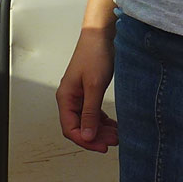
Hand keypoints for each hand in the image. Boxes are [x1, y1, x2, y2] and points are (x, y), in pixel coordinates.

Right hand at [56, 26, 118, 151]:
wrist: (100, 35)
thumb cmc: (94, 55)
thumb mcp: (94, 86)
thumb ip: (89, 112)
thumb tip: (86, 135)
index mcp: (65, 98)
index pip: (70, 129)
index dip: (86, 140)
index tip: (102, 146)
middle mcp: (70, 99)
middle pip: (79, 127)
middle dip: (96, 136)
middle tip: (113, 141)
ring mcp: (79, 96)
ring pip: (88, 121)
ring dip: (101, 130)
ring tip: (117, 135)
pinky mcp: (89, 92)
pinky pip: (93, 113)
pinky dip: (103, 121)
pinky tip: (114, 125)